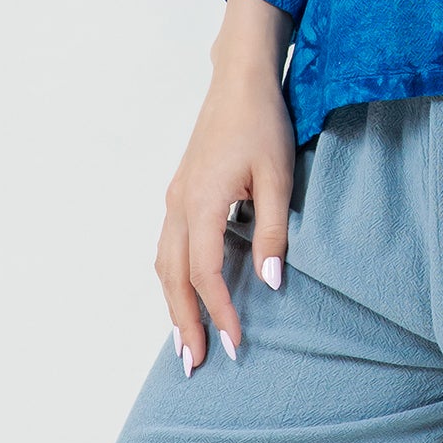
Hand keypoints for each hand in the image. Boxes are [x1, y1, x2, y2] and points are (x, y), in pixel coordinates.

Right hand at [156, 0, 297, 373]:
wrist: (240, 77)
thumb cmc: (263, 121)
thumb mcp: (278, 175)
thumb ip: (273, 230)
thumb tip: (271, 283)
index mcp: (201, 202)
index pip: (206, 274)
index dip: (220, 312)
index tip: (236, 344)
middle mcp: (178, 204)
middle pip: (173, 278)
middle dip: (184, 323)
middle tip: (195, 365)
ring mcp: (174, 196)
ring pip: (164, 263)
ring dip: (172, 304)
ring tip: (186, 341)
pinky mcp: (180, 189)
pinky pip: (168, 246)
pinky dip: (173, 277)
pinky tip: (185, 291)